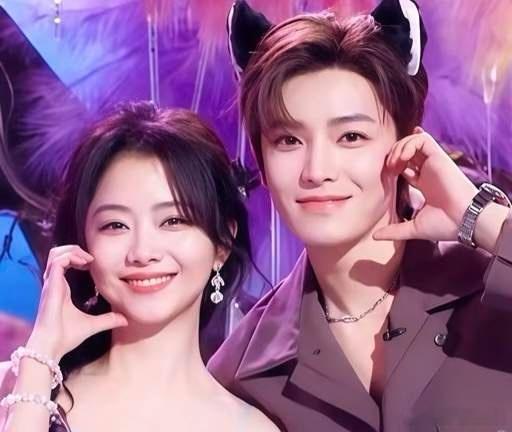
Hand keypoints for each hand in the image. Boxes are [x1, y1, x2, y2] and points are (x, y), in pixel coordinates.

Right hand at [27, 245, 127, 360]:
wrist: (52, 347)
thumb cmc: (66, 336)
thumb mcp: (93, 324)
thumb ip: (108, 319)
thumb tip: (125, 319)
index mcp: (60, 288)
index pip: (63, 262)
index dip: (77, 257)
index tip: (92, 263)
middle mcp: (54, 283)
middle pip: (58, 253)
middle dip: (75, 249)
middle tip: (91, 259)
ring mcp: (51, 283)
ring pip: (56, 253)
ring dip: (73, 250)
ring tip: (88, 259)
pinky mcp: (51, 285)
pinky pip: (57, 261)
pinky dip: (71, 256)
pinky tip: (85, 263)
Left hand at [374, 127, 477, 241]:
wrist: (464, 221)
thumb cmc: (445, 225)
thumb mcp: (413, 228)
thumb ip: (394, 230)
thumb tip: (375, 236)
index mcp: (424, 185)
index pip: (407, 167)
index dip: (394, 165)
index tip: (386, 173)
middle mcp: (428, 172)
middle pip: (408, 151)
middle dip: (393, 154)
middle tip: (388, 167)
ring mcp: (433, 164)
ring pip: (414, 141)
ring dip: (399, 148)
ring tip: (394, 163)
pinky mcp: (439, 157)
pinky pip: (422, 140)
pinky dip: (409, 144)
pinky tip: (403, 158)